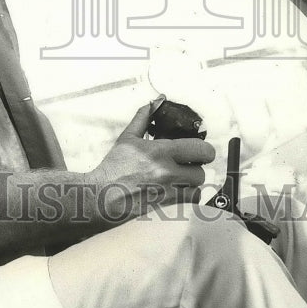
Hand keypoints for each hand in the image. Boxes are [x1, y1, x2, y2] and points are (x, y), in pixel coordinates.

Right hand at [90, 102, 215, 219]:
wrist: (102, 196)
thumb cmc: (114, 168)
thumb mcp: (128, 138)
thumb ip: (144, 117)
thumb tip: (157, 101)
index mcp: (160, 151)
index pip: (199, 149)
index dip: (204, 149)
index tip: (199, 149)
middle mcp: (167, 172)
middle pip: (201, 170)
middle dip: (197, 166)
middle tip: (190, 163)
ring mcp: (168, 191)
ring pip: (197, 186)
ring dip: (192, 181)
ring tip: (181, 176)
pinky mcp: (166, 205)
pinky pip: (189, 200)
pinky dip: (187, 195)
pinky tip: (177, 189)